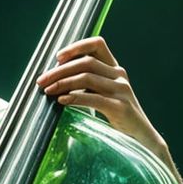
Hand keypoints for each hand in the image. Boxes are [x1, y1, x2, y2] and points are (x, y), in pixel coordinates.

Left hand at [35, 36, 168, 163]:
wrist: (141, 138)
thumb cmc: (117, 116)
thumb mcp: (104, 93)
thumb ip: (88, 83)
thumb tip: (56, 78)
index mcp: (115, 68)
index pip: (97, 44)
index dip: (76, 46)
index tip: (57, 57)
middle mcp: (119, 75)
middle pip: (86, 63)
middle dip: (59, 70)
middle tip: (41, 80)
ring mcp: (121, 90)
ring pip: (87, 78)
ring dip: (63, 83)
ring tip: (48, 91)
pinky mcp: (120, 107)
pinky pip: (93, 98)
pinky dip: (75, 98)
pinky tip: (62, 101)